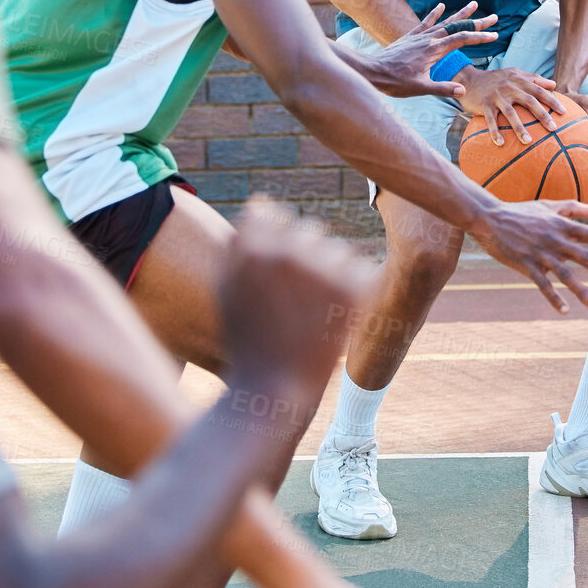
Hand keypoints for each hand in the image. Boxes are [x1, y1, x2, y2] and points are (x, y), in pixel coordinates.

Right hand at [219, 198, 375, 407]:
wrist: (275, 387)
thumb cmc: (246, 338)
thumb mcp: (226, 287)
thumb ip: (239, 240)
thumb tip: (262, 200)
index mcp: (249, 245)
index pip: (270, 210)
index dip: (274, 239)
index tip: (274, 273)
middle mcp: (284, 250)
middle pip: (308, 229)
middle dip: (305, 255)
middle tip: (295, 299)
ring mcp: (318, 267)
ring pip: (336, 247)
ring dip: (331, 271)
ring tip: (313, 310)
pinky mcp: (350, 286)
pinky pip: (361, 266)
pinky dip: (353, 287)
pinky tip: (333, 314)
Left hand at [346, 2, 497, 98]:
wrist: (372, 71)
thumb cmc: (394, 82)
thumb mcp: (420, 88)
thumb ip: (442, 88)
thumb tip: (463, 91)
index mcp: (433, 51)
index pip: (462, 40)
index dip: (480, 37)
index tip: (495, 35)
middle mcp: (428, 39)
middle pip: (457, 27)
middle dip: (477, 23)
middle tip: (494, 17)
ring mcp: (419, 37)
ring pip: (444, 22)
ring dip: (460, 14)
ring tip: (474, 3)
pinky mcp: (410, 37)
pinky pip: (425, 23)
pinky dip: (434, 14)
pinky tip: (441, 6)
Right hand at [459, 66, 560, 145]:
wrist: (469, 79)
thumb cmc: (495, 79)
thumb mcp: (514, 73)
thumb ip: (534, 78)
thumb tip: (554, 84)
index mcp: (518, 80)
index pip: (538, 90)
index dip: (552, 101)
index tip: (563, 112)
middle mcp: (509, 87)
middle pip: (529, 101)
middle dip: (542, 115)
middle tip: (553, 128)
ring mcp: (496, 96)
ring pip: (510, 113)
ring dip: (519, 128)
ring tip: (528, 141)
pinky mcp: (484, 105)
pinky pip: (490, 120)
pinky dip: (495, 132)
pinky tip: (501, 143)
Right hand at [473, 198, 587, 314]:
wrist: (489, 218)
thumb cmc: (520, 211)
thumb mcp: (547, 205)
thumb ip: (573, 207)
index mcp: (561, 225)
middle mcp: (554, 240)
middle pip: (585, 257)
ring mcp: (540, 254)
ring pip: (565, 276)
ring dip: (582, 293)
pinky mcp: (525, 265)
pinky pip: (542, 285)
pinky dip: (553, 298)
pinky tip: (565, 311)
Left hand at [556, 87, 587, 188]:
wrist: (562, 95)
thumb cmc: (575, 97)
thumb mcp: (584, 99)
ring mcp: (581, 146)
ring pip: (585, 167)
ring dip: (584, 181)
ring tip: (578, 195)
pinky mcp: (570, 147)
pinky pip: (570, 162)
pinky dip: (568, 173)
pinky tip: (558, 183)